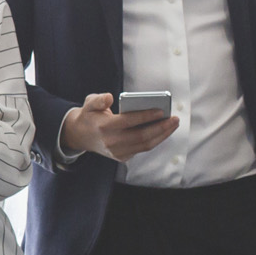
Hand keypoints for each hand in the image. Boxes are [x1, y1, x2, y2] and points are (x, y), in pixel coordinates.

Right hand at [61, 93, 178, 162]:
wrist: (81, 136)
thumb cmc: (90, 115)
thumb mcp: (89, 104)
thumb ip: (98, 100)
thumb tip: (109, 97)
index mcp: (103, 127)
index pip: (128, 122)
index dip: (146, 116)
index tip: (161, 111)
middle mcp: (111, 142)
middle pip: (141, 136)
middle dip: (161, 128)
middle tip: (174, 118)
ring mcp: (117, 152)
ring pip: (145, 145)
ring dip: (162, 135)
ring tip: (173, 124)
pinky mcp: (122, 157)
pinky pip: (143, 148)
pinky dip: (155, 140)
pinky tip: (164, 130)